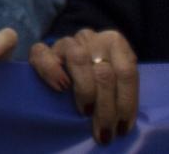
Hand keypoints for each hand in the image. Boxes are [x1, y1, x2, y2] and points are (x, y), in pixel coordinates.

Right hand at [29, 29, 138, 146]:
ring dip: (85, 91)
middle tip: (105, 131)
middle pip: (103, 72)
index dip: (126, 102)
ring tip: (86, 112)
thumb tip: (122, 123)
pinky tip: (60, 88)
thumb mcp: (118, 83)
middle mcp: (91, 37)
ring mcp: (66, 41)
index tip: (122, 128)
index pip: (126, 72)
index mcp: (115, 43)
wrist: (73, 71)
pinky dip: (51, 71)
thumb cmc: (100, 82)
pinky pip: (42, 53)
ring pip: (78, 58)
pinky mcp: (42, 49)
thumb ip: (121, 91)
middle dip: (106, 107)